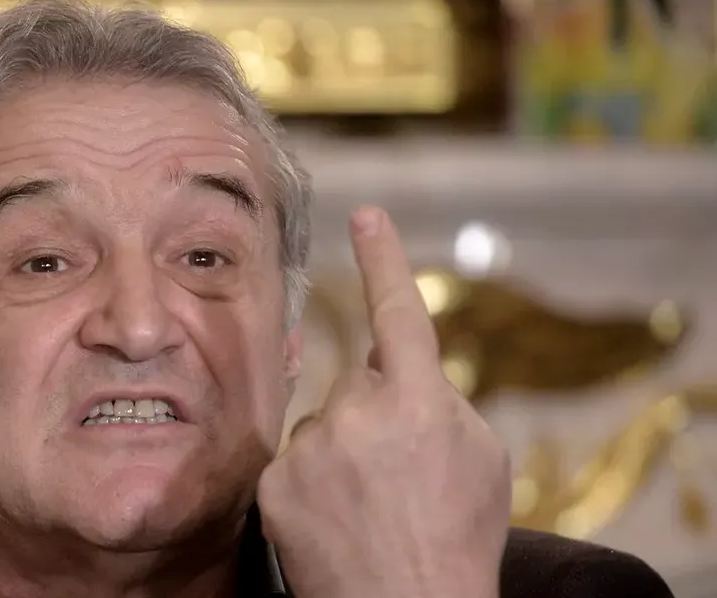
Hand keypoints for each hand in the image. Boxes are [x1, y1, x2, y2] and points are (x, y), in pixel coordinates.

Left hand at [258, 206, 510, 597]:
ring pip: (325, 424)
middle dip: (377, 414)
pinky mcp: (274, 480)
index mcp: (421, 402)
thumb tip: (399, 370)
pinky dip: (312, 482)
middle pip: (359, 383)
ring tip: (369, 506)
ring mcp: (311, 447)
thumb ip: (439, 400)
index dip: (383, 259)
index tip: (367, 215)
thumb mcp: (479, 461)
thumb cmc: (456, 539)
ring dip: (343, 452)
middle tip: (398, 474)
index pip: (399, 313)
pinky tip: (335, 517)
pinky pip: (294, 460)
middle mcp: (359, 413)